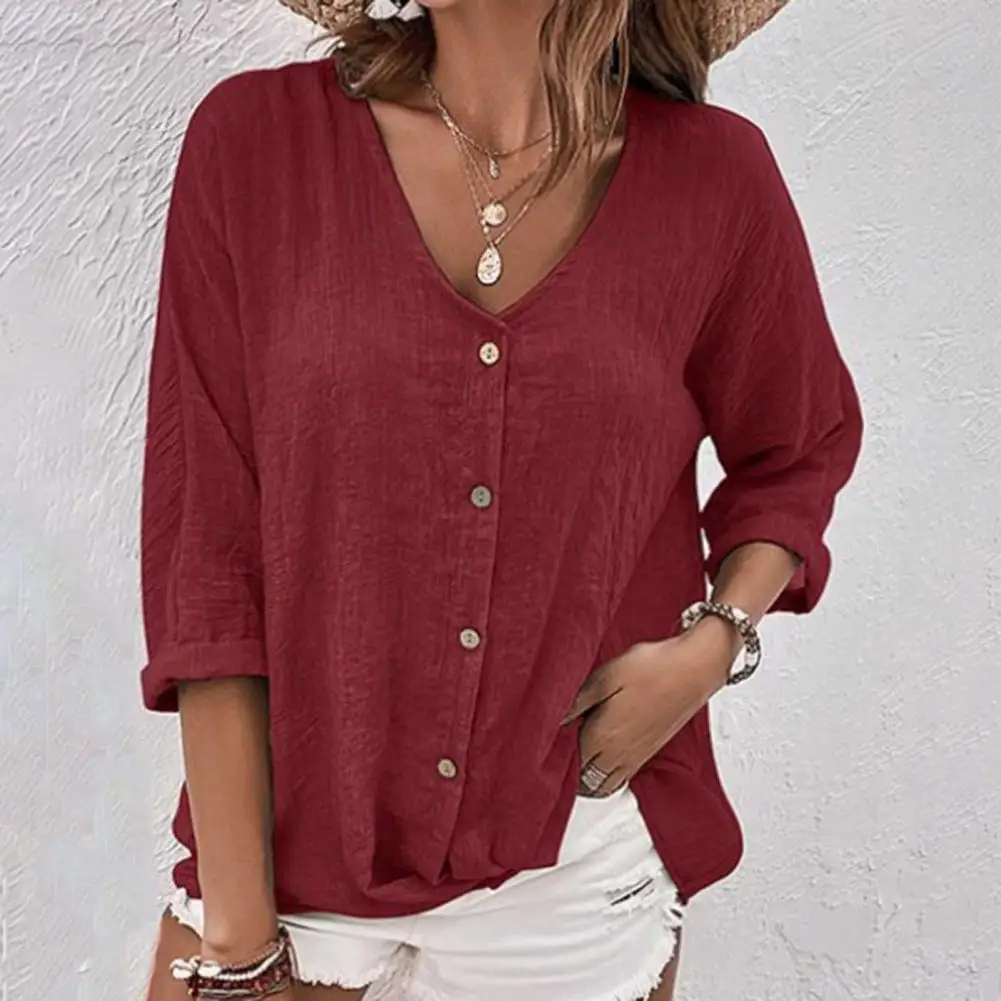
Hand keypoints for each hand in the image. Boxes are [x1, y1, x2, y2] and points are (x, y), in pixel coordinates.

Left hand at [563, 618, 736, 795]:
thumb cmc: (652, 668)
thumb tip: (549, 722)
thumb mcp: (604, 677)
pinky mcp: (647, 753)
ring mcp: (635, 758)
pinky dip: (602, 774)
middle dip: (563, 770)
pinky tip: (597, 752)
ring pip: (600, 785)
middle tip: (550, 749)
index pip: (564, 764)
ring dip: (583, 776)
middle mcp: (619, 757)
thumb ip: (574, 703)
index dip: (547, 754)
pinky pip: (617, 779)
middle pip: (581, 781)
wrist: (694, 668)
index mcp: (603, 739)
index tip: (535, 742)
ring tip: (571, 753)